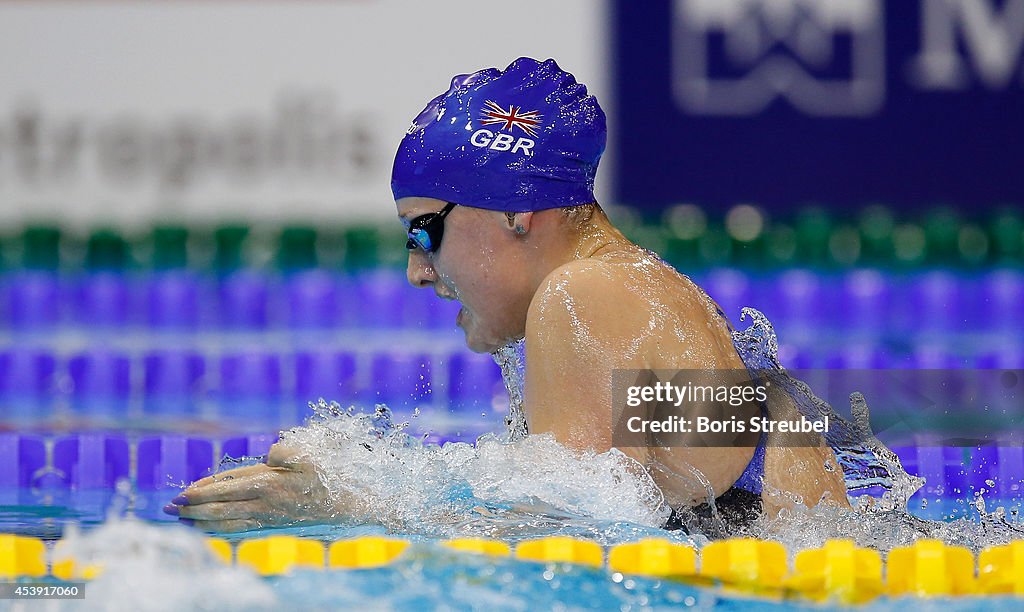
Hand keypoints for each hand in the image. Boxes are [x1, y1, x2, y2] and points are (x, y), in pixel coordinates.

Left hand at [164, 443, 335, 532]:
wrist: (339, 505)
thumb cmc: (323, 477)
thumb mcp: (310, 457)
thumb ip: (288, 452)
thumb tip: (270, 452)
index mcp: (268, 482)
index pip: (228, 485)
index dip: (203, 489)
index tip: (182, 492)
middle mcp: (262, 502)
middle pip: (221, 506)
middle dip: (193, 508)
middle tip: (169, 509)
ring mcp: (264, 516)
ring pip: (226, 522)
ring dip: (200, 522)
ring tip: (180, 521)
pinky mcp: (268, 525)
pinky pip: (237, 531)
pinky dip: (218, 532)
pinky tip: (206, 531)